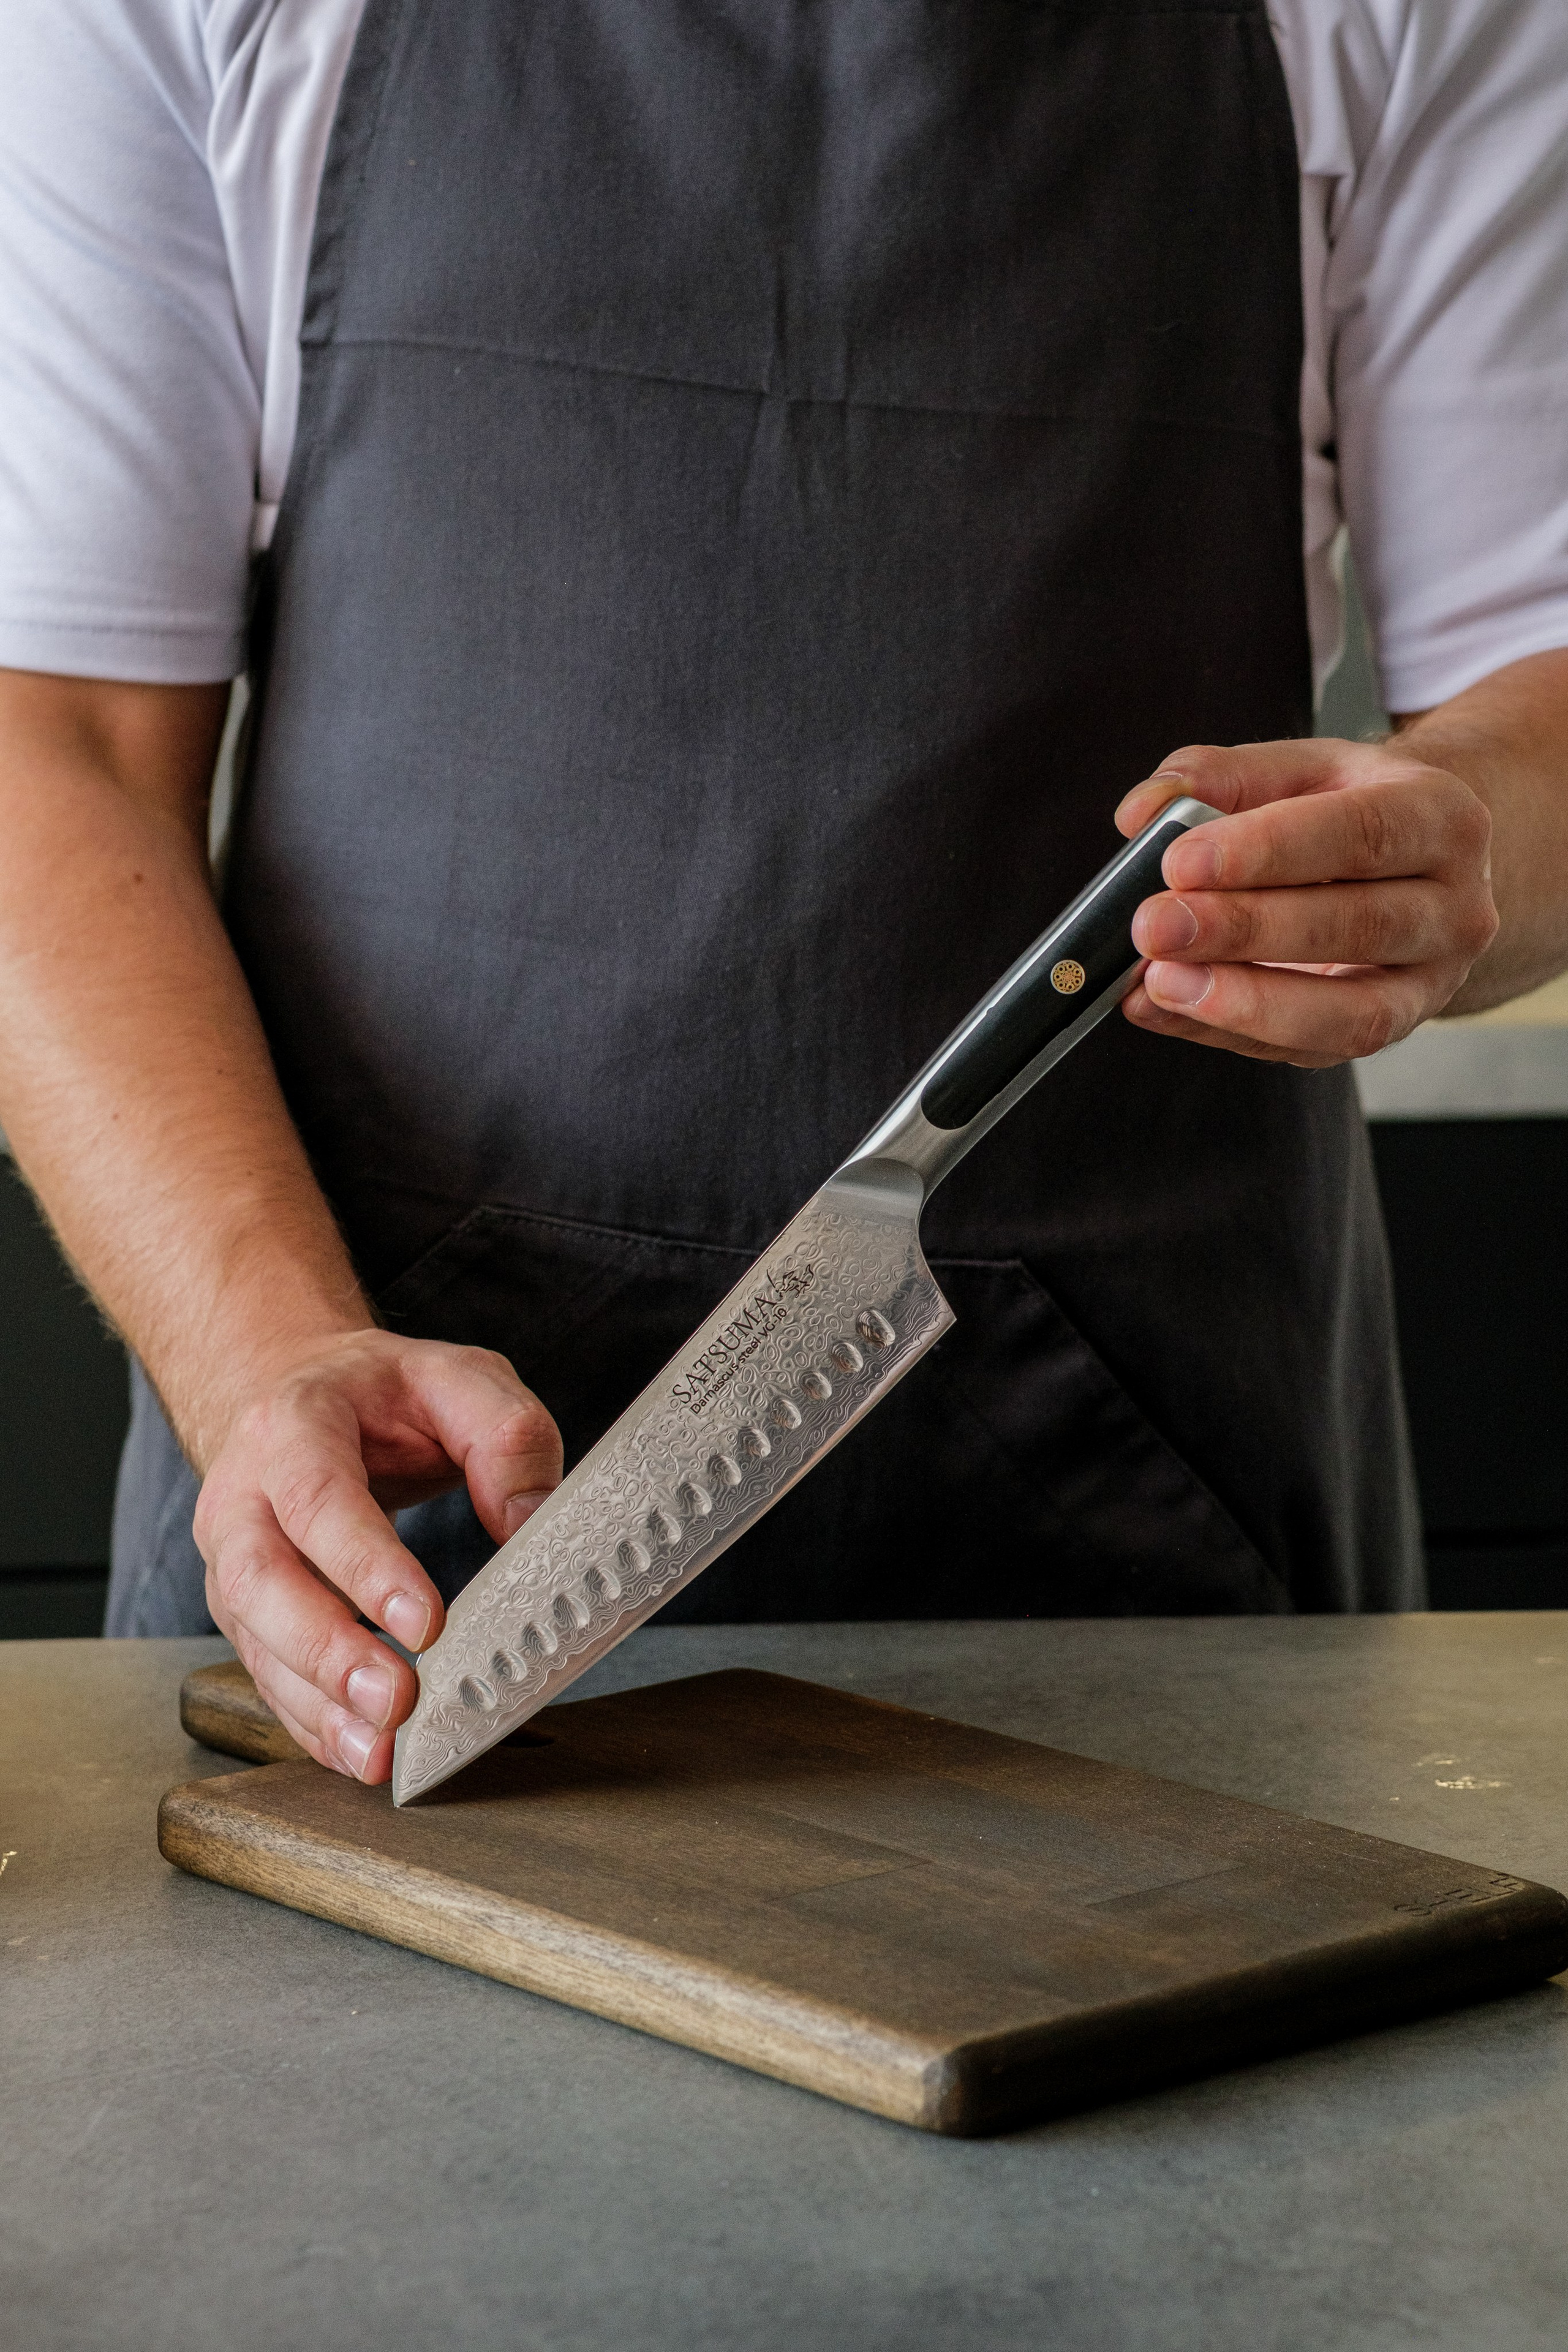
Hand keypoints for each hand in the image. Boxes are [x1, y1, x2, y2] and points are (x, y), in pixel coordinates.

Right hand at [193, 1331, 562, 1781]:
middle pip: (262, 1580)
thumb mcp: (457, 1377)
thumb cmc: (382, 1394)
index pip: (319, 1498)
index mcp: (294, 1427)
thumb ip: (504, 1434)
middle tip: (395, 1700)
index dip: (365, 1565)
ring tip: (379, 1749)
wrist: (301, 1393)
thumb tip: (528, 1521)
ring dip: (316, 1702)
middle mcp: (244, 1496)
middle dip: (327, 1649)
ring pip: (255, 1638)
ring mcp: (233, 1558)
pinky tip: (357, 1751)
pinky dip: (309, 1720)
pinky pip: (266, 1673)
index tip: (425, 1622)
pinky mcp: (246, 1610)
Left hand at [1116, 737, 1498, 1064]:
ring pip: (1350, 1011)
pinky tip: (1163, 1009)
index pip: (1360, 834)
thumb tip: (1141, 811)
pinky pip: (1312, 1049)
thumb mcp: (1303, 769)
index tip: (1179, 861)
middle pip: (1355, 926)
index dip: (1268, 851)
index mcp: (1441, 818)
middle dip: (1244, 931)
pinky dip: (1227, 1033)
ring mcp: (1430, 982)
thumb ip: (1221, 776)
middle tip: (1156, 926)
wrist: (1425, 866)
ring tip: (1159, 983)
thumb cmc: (1351, 811)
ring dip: (1245, 1003)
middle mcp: (1454, 906)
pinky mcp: (1389, 1031)